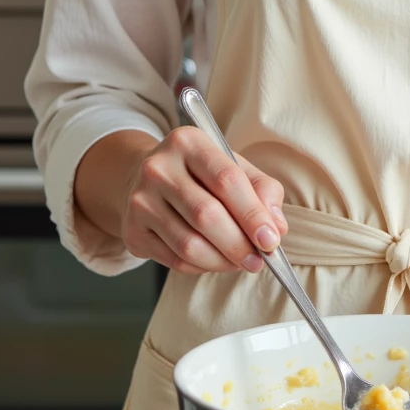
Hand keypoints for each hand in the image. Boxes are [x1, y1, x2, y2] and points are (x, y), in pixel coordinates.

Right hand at [121, 127, 288, 274]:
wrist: (148, 179)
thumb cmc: (199, 174)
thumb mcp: (234, 166)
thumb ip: (262, 190)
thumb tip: (276, 226)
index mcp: (188, 142)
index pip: (226, 180)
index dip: (252, 214)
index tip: (271, 239)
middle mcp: (158, 167)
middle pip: (206, 215)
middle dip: (239, 244)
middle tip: (258, 259)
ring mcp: (140, 199)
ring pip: (189, 244)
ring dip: (222, 261)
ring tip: (240, 262)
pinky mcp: (132, 230)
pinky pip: (175, 260)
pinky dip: (202, 267)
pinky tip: (214, 261)